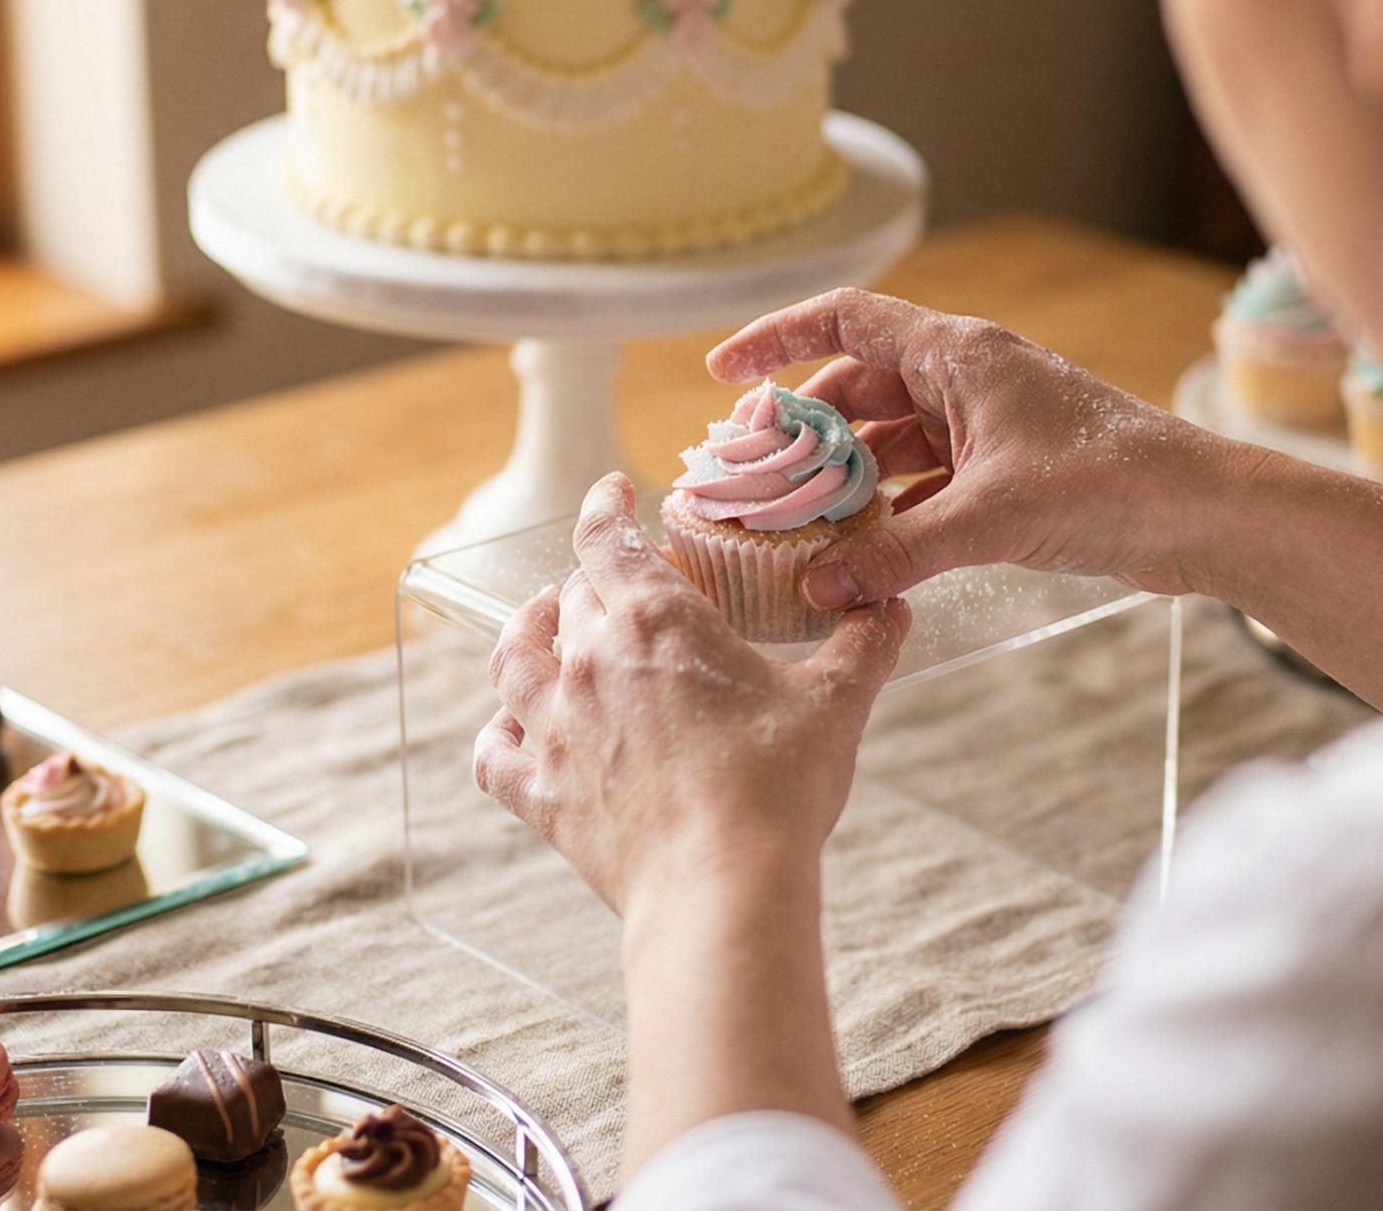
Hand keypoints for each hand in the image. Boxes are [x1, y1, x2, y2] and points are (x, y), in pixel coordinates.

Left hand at [475, 474, 912, 913]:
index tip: (613, 493)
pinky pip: (494, 753)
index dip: (605, 505)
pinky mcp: (541, 795)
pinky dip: (498, 735)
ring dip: (526, 633)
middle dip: (594, 580)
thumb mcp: (836, 705)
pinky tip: (514, 732)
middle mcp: (589, 663)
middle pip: (571, 597)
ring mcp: (555, 729)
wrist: (720, 889)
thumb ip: (863, 644)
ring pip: (512, 659)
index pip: (606, 537)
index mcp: (656, 622)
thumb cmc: (776, 790)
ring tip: (544, 624)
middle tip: (624, 585)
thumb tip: (889, 606)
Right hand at [709, 288, 1244, 610]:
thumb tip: (818, 585)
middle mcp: (968, 379)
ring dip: (846, 477)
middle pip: (859, 386)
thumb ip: (896, 552)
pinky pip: (925, 481)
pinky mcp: (1008, 473)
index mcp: (959, 356)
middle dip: (804, 430)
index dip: (777, 338)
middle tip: (754, 477)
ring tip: (794, 521)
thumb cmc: (1110, 484)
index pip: (846, 319)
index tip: (724, 374)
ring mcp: (989, 426)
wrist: (1201, 514)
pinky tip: (861, 552)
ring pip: (891, 440)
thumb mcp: (989, 518)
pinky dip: (890, 510)